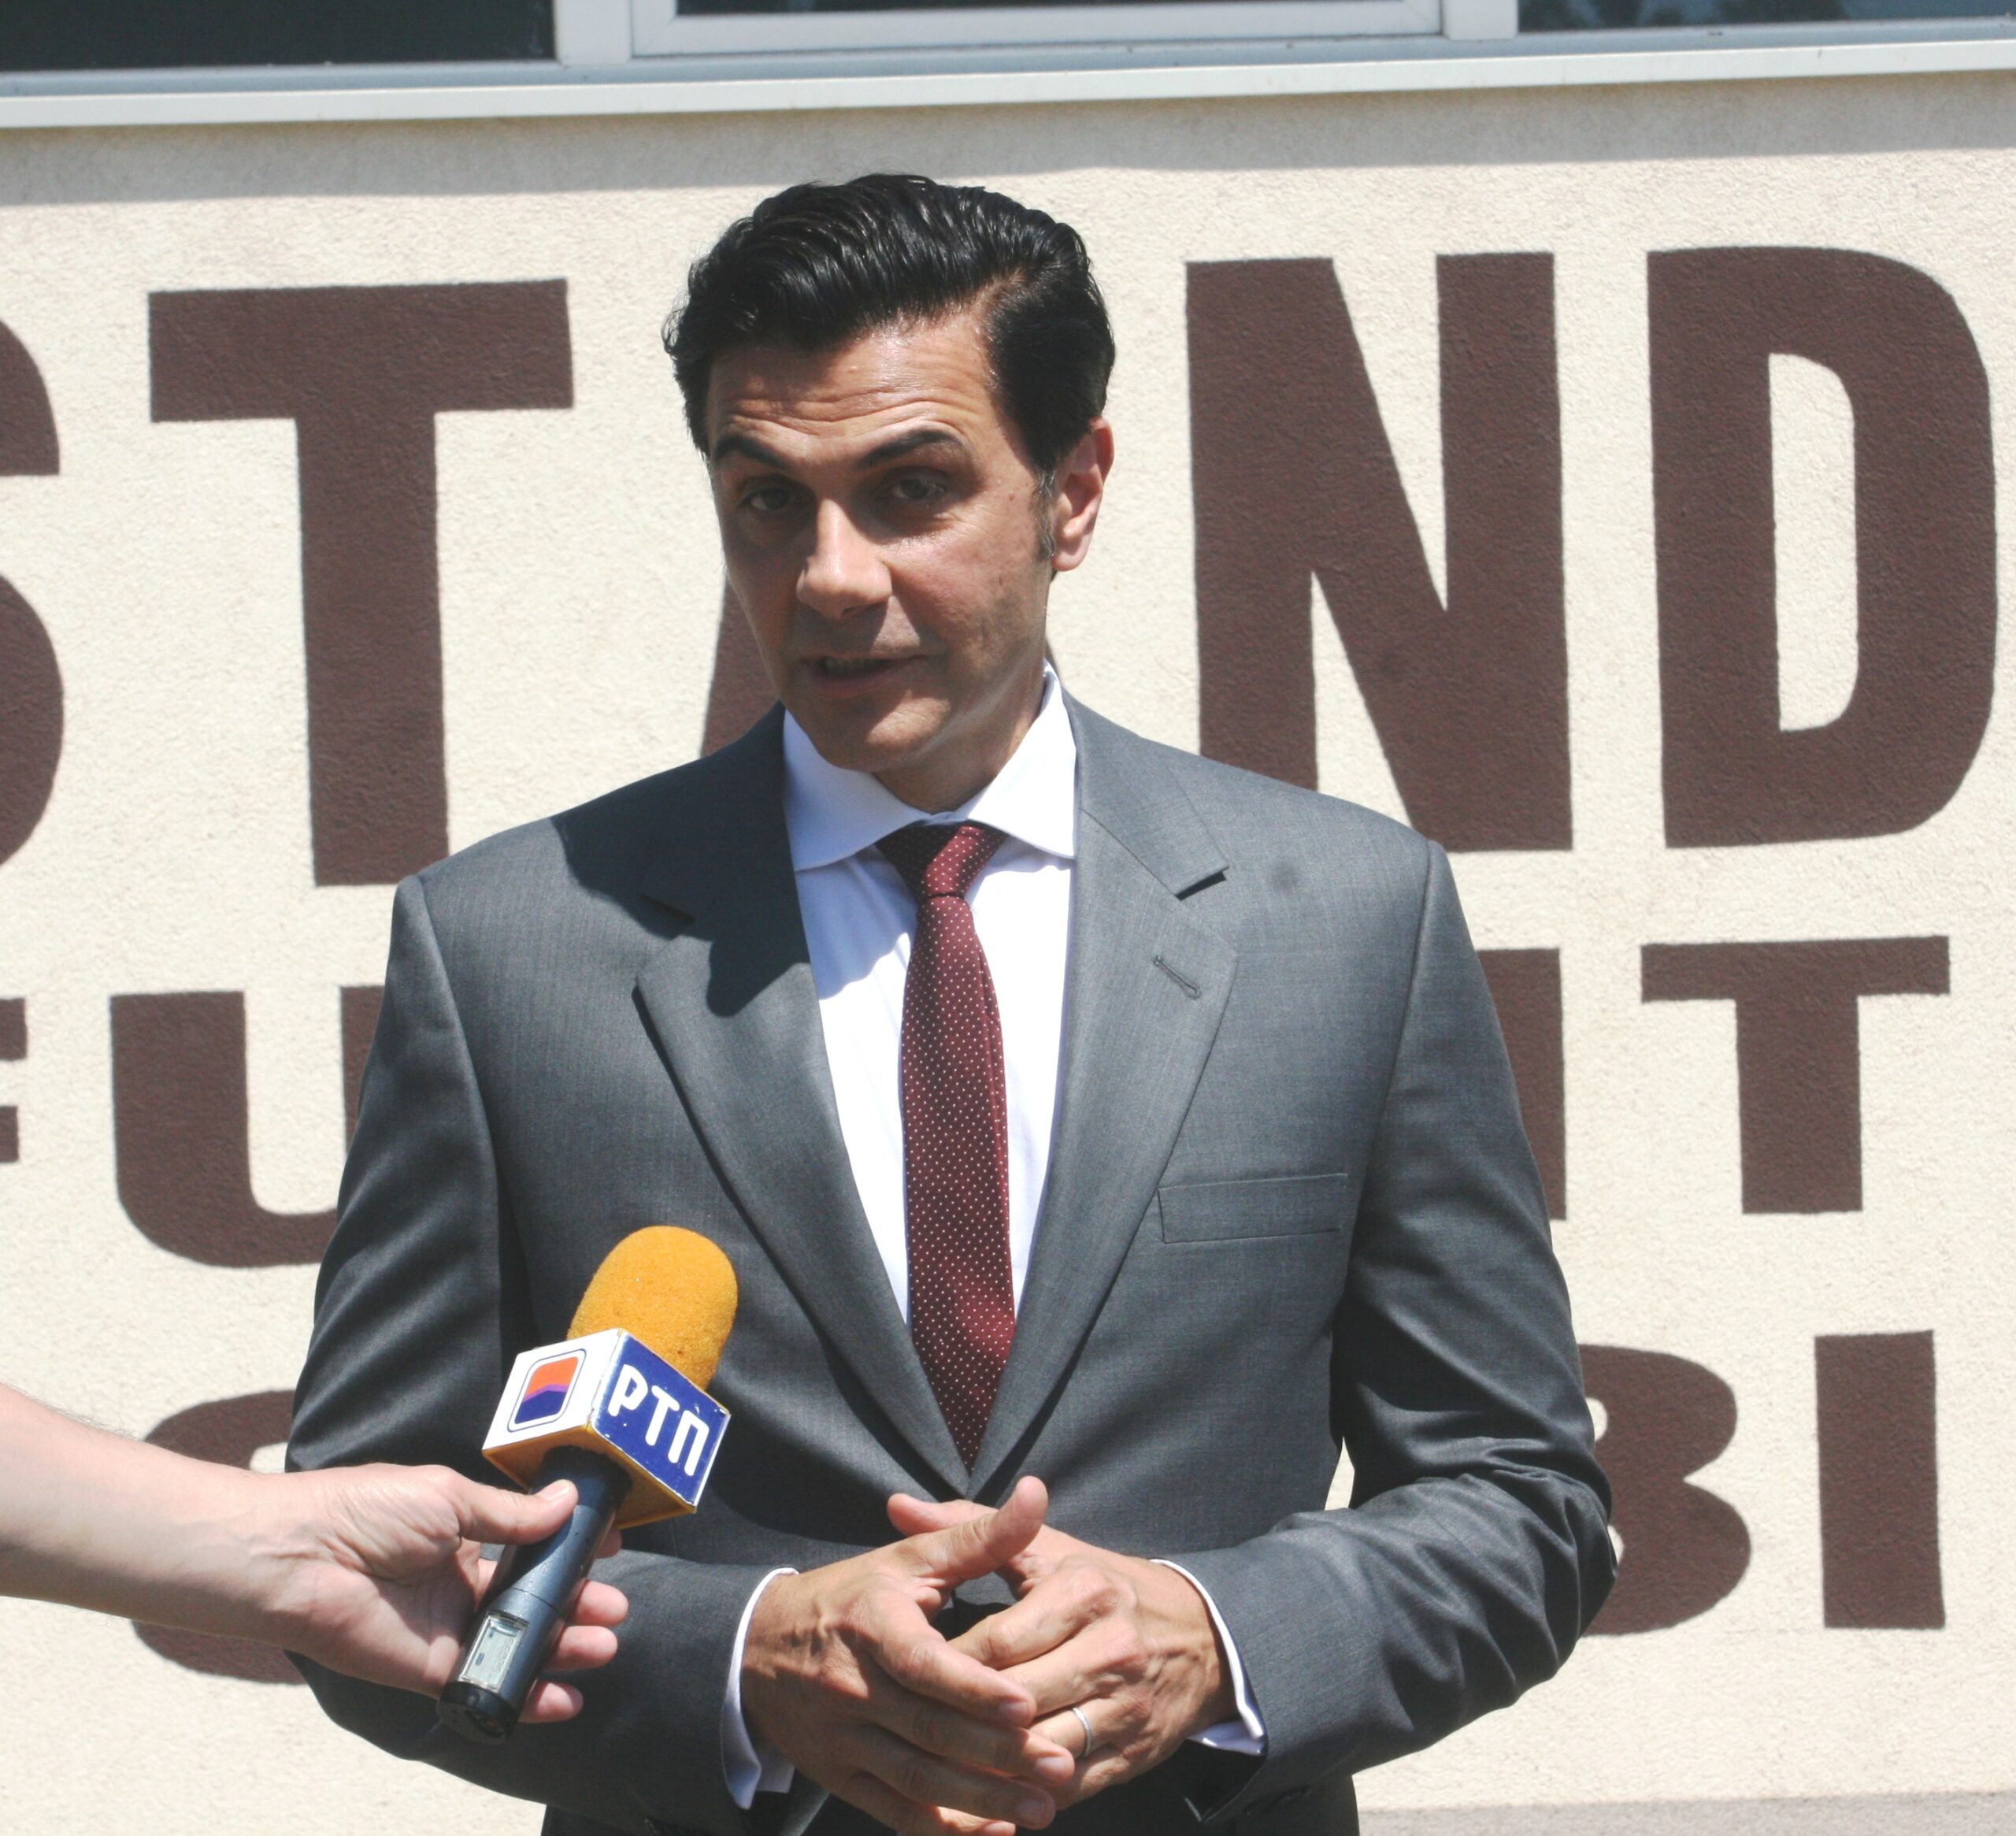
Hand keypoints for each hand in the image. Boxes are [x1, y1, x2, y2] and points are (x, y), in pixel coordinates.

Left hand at [254, 1467, 627, 1720]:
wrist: (298, 1558)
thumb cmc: (364, 1510)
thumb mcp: (447, 1497)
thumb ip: (509, 1514)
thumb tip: (566, 1503)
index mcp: (463, 1532)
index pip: (529, 1544)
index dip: (569, 1549)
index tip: (608, 1548)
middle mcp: (460, 1581)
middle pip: (532, 1599)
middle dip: (577, 1603)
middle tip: (613, 1609)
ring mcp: (447, 1626)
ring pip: (517, 1642)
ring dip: (563, 1647)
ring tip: (603, 1646)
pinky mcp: (430, 1668)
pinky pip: (486, 1683)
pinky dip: (526, 1694)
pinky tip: (564, 1696)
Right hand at [741, 1476, 1079, 1835]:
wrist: (756, 1648)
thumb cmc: (852, 1597)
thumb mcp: (907, 1559)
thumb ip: (978, 1535)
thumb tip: (1036, 1493)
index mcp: (873, 1626)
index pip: (923, 1664)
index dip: (973, 1688)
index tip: (1025, 1703)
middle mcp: (854, 1686)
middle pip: (930, 1730)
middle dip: (997, 1754)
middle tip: (1059, 1766)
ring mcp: (844, 1738)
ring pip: (917, 1780)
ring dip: (981, 1799)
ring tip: (1042, 1809)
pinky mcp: (841, 1776)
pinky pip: (894, 1812)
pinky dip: (942, 1829)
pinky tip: (991, 1833)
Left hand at [886, 1493, 1234, 1810]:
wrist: (1202, 1638)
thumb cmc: (1105, 1588)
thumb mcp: (1049, 1550)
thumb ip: (971, 1530)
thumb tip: (896, 1507)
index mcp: (1085, 1591)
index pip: (999, 1640)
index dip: (949, 1665)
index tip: (909, 1674)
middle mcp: (1110, 1649)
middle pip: (1016, 1699)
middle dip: (961, 1718)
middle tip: (911, 1727)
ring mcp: (1126, 1706)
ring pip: (1041, 1750)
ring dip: (990, 1766)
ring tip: (939, 1766)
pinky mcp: (1135, 1752)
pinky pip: (1070, 1786)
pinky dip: (1026, 1795)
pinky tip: (989, 1794)